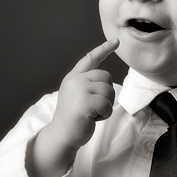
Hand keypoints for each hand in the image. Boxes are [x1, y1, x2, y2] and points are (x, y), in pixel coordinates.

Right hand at [27, 39, 118, 176]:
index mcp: (73, 77)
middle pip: (106, 77)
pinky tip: (93, 118)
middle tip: (93, 106)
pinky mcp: (85, 102)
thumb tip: (105, 79)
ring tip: (91, 113)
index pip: (90, 59)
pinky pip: (107, 104)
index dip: (104, 49)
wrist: (61, 135)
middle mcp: (75, 80)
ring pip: (108, 90)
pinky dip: (104, 114)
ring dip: (105, 105)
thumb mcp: (77, 96)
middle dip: (106, 93)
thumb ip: (87, 84)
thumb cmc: (73, 118)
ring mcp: (79, 90)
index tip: (115, 42)